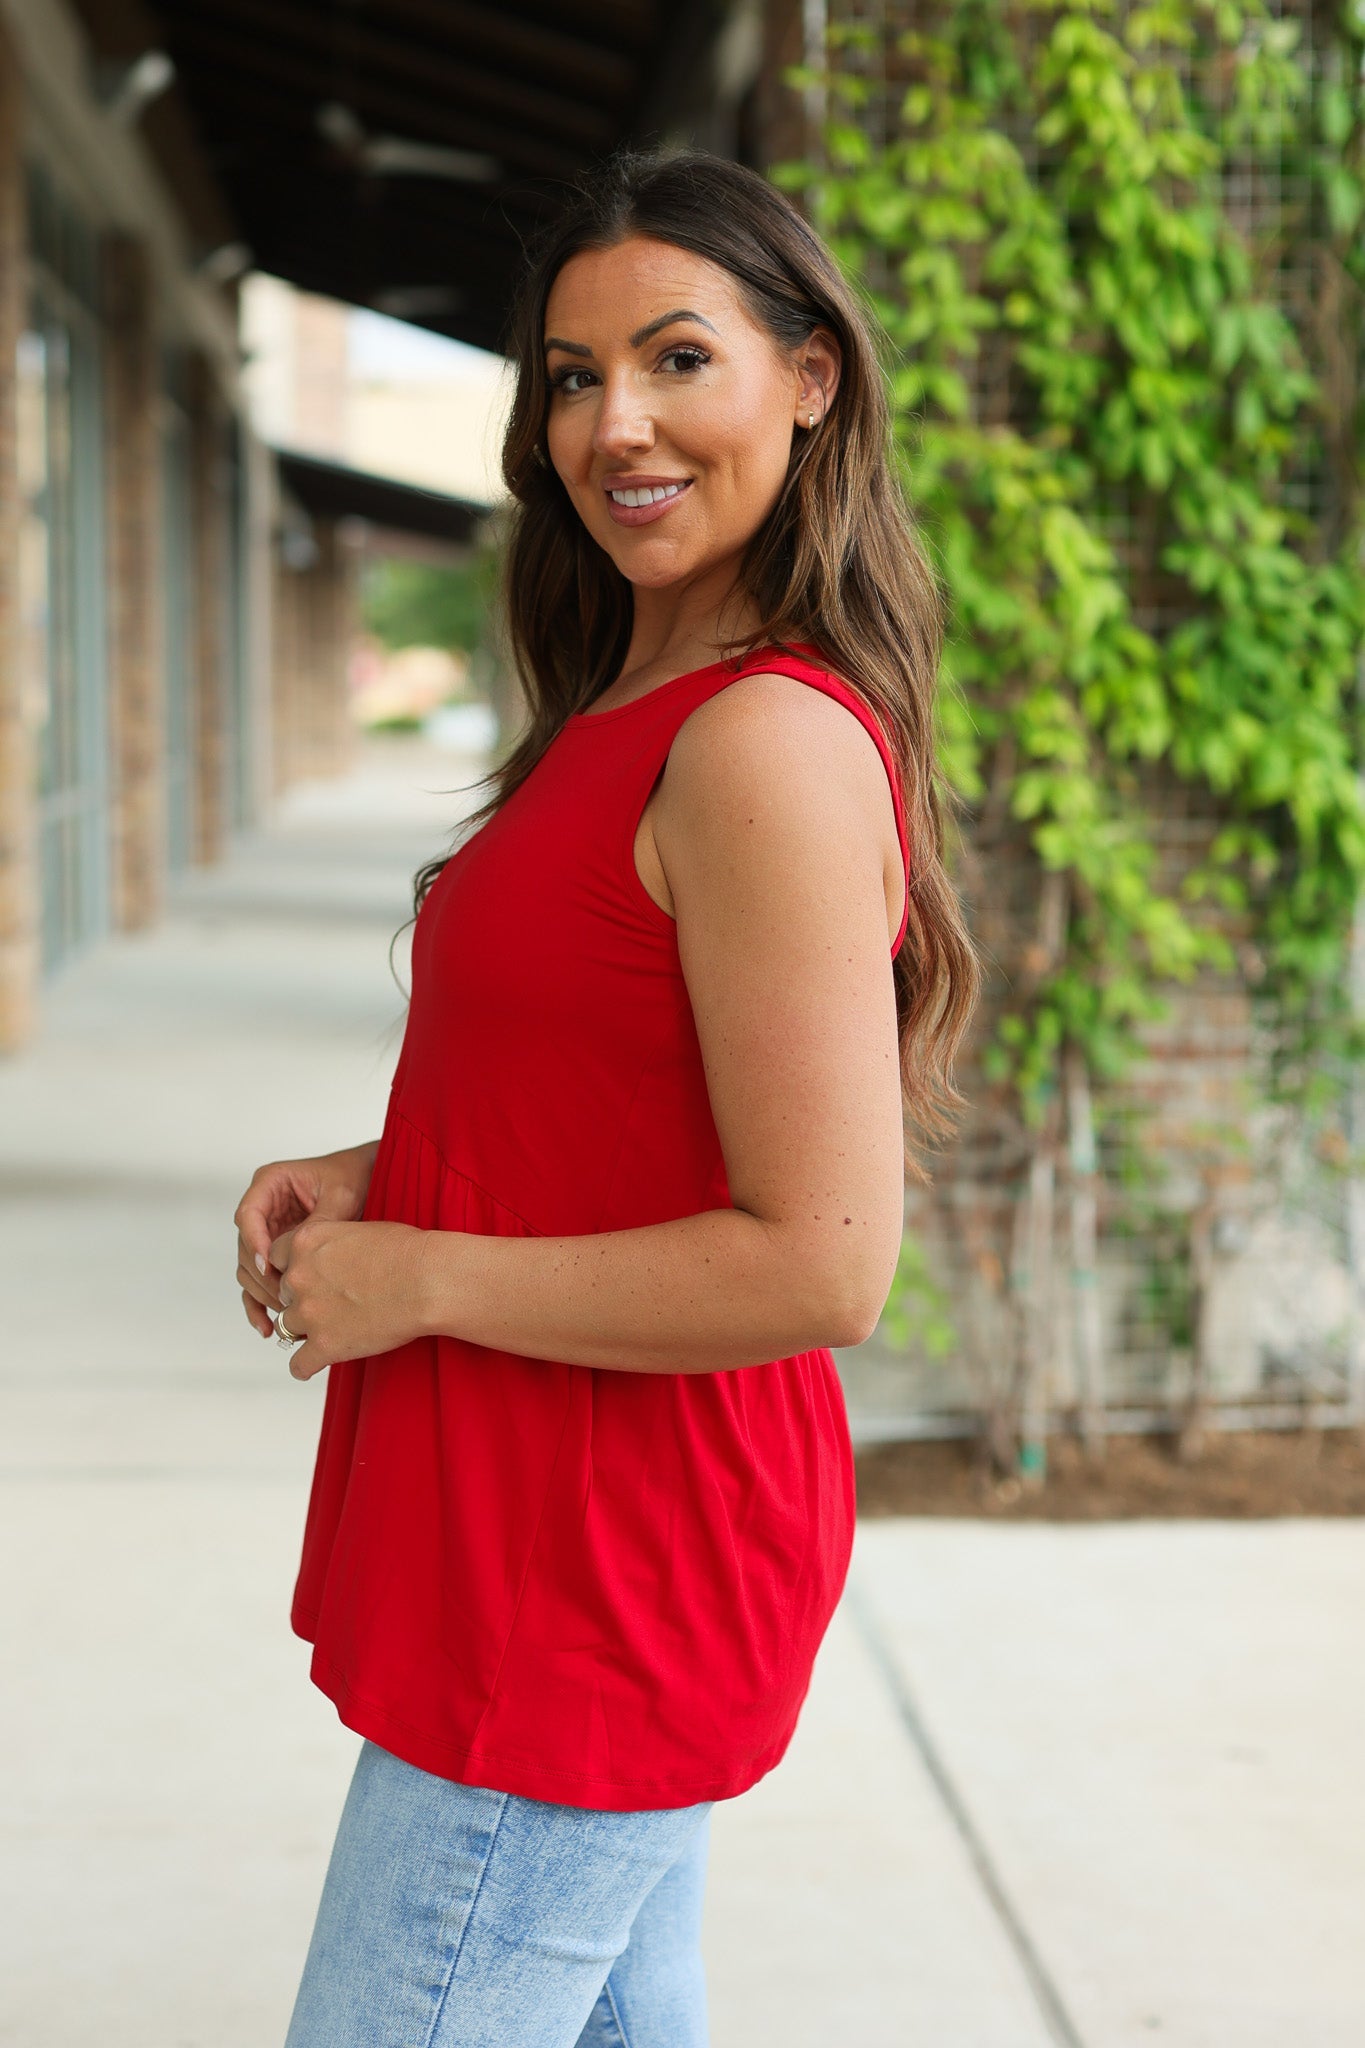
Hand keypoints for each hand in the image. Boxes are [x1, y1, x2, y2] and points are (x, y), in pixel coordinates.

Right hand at [234, 1142, 378, 1339]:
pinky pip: (260, 1282)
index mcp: (270, 1183)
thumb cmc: (354, 1178)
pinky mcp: (275, 1256)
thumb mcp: (340, 1195)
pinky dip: (261, 1305)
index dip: (254, 1242)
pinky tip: (268, 1328)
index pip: (247, 1215)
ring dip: (261, 1295)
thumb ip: (318, 1223)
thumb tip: (299, 1256)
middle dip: (261, 1276)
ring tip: (284, 1317)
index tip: (268, 1264)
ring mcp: (266, 1234)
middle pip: (245, 1248)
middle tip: (283, 1298)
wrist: (369, 1181)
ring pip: (250, 1270)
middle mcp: (262, 1208)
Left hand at [267, 1218, 431, 1379]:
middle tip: (330, 1303)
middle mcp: (299, 1277)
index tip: (310, 1275)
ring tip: (328, 1331)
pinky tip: (317, 1362)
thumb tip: (329, 1253)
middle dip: (302, 1298)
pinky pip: (298, 1366)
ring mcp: (309, 1313)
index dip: (293, 1267)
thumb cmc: (405, 1252)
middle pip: (282, 1294)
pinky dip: (306, 1366)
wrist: (427, 1281)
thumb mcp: (357, 1229)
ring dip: (305, 1330)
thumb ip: (329, 1243)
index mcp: (305, 1242)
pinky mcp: (324, 1346)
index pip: (275, 1258)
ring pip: (286, 1328)